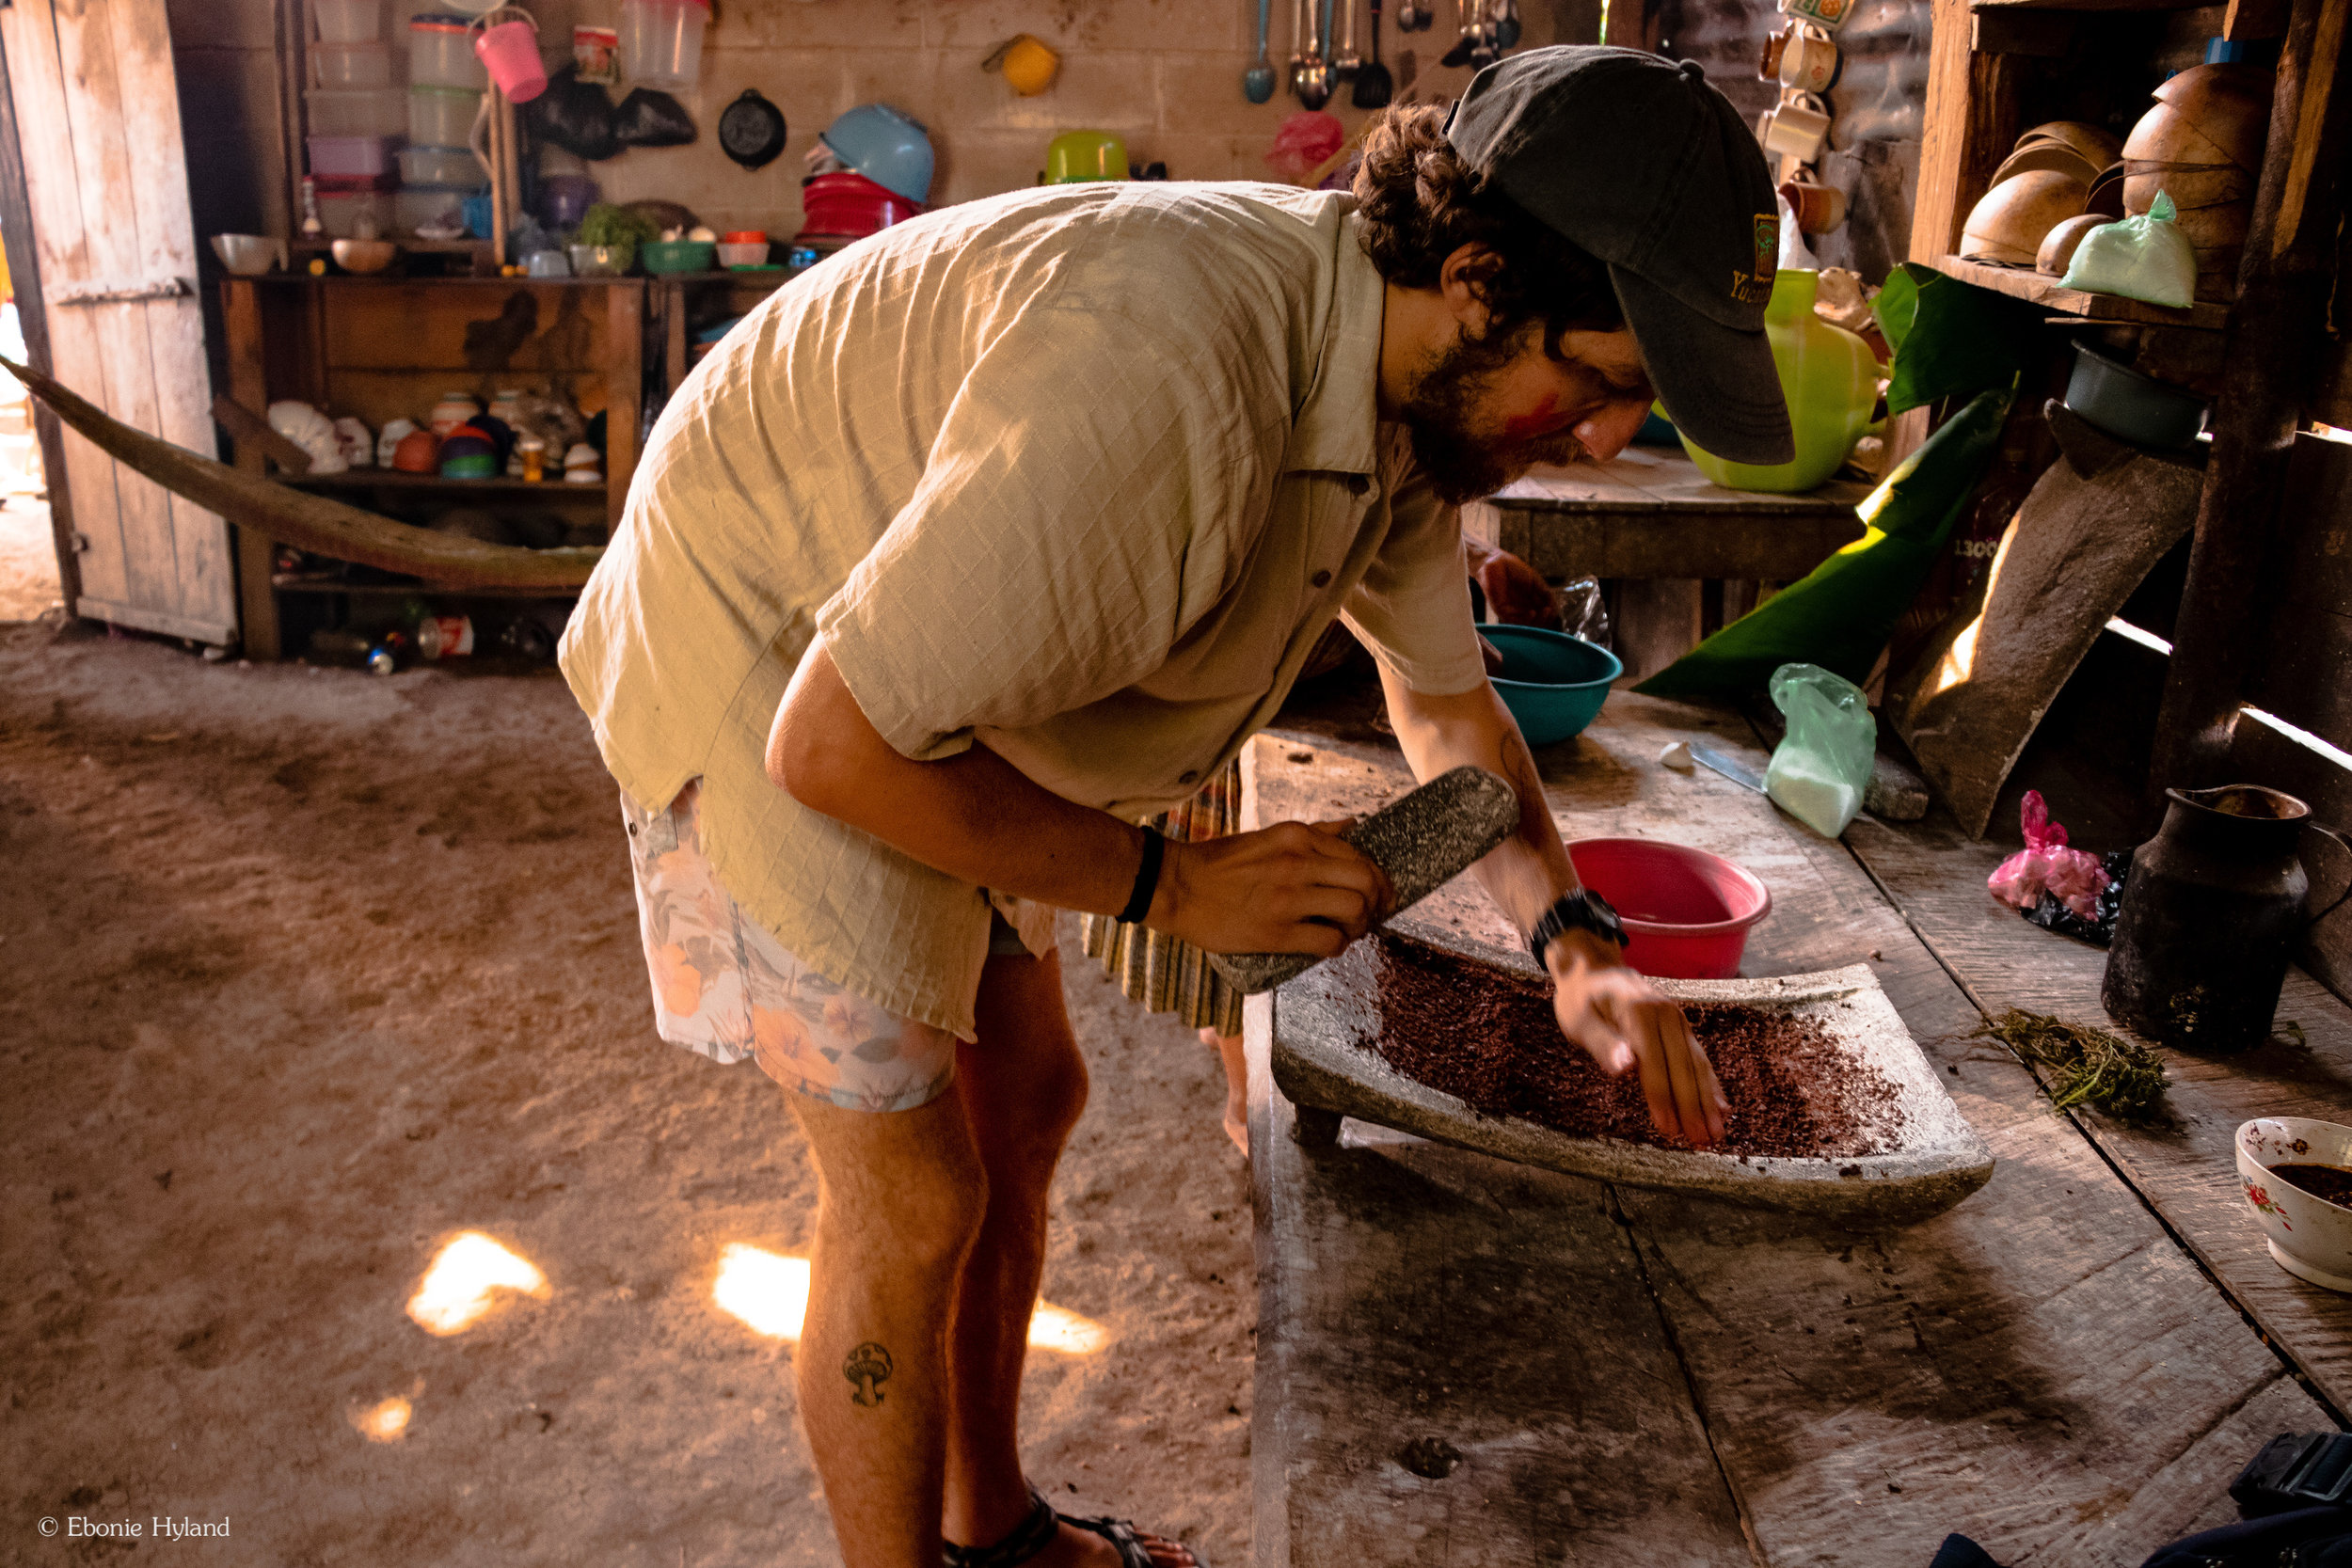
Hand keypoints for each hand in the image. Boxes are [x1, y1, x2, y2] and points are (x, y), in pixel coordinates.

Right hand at [1147, 820, 1394, 956]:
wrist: (1174, 886)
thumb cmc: (1218, 863)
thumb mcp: (1268, 836)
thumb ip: (1313, 833)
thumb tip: (1353, 824)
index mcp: (1296, 837)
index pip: (1359, 857)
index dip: (1378, 880)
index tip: (1378, 895)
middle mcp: (1297, 862)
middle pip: (1366, 883)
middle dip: (1376, 903)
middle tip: (1369, 917)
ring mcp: (1287, 897)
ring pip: (1354, 911)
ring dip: (1359, 927)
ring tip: (1347, 932)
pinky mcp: (1275, 931)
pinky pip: (1328, 940)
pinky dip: (1336, 946)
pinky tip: (1327, 945)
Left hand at [1465, 541, 1560, 627]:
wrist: (1497, 562)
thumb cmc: (1514, 568)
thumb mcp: (1534, 581)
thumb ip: (1545, 594)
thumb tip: (1555, 607)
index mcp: (1527, 602)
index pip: (1539, 615)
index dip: (1548, 616)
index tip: (1554, 610)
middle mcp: (1519, 608)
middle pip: (1533, 622)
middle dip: (1544, 620)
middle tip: (1550, 612)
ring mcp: (1510, 610)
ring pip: (1525, 624)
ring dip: (1537, 621)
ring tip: (1545, 611)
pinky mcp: (1500, 609)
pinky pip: (1513, 620)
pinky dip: (1525, 619)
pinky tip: (1533, 613)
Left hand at [1546, 931, 1726, 1146]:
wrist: (1593, 972)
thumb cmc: (1581, 1001)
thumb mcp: (1579, 1021)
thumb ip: (1603, 1044)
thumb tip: (1626, 1069)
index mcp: (1639, 1010)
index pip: (1654, 1060)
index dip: (1662, 1095)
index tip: (1668, 1127)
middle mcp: (1666, 1013)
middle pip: (1683, 1065)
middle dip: (1693, 1106)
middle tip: (1701, 1142)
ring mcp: (1678, 1020)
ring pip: (1697, 1064)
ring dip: (1708, 1101)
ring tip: (1716, 1135)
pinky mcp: (1681, 1029)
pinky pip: (1699, 1059)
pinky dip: (1711, 1085)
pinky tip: (1721, 1109)